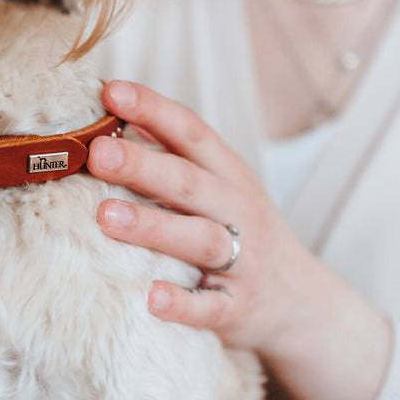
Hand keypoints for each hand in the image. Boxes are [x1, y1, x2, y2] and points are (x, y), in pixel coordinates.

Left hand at [87, 80, 393, 399]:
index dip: (154, 110)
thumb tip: (115, 112)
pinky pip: (210, 307)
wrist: (302, 301)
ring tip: (106, 216)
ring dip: (153, 227)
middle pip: (189, 182)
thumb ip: (173, 153)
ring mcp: (242, 261)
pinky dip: (182, 303)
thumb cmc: (243, 231)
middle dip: (143, 165)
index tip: (111, 92)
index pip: (192, 133)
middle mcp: (238, 211)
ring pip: (198, 239)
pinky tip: (151, 298)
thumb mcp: (220, 185)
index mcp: (229, 175)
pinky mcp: (237, 308)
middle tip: (98, 153)